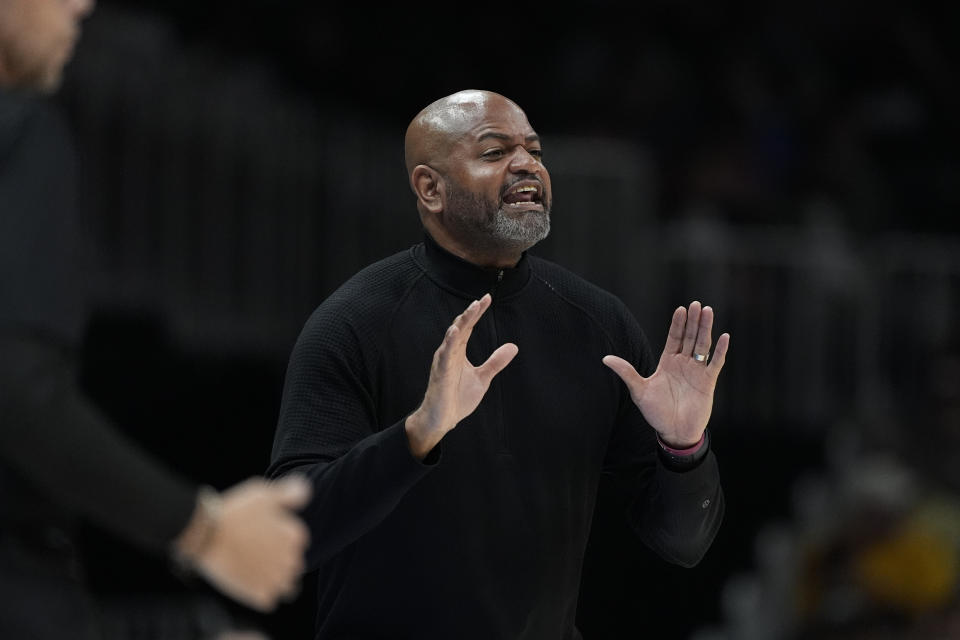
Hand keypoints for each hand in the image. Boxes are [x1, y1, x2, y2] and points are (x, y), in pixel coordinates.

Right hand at [176, 475, 311, 611]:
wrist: (207, 535)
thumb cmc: (235, 511)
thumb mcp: (265, 493)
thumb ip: (290, 493)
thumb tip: (307, 490)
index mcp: (296, 536)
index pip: (296, 541)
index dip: (279, 537)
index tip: (261, 534)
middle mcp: (292, 559)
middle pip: (293, 564)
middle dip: (279, 560)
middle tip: (255, 552)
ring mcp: (277, 579)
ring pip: (287, 585)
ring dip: (275, 579)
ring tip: (254, 570)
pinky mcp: (261, 596)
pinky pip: (269, 599)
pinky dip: (260, 593)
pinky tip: (247, 581)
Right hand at [405, 294, 518, 459]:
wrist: (442, 419)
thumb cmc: (457, 397)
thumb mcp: (483, 378)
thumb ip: (495, 362)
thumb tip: (513, 347)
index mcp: (458, 352)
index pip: (468, 327)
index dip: (477, 313)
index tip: (487, 298)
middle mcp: (449, 352)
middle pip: (460, 327)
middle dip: (470, 313)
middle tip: (481, 300)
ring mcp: (443, 362)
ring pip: (452, 337)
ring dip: (461, 323)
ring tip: (472, 310)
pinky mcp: (440, 374)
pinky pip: (445, 356)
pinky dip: (449, 343)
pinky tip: (455, 332)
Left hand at [602, 301, 729, 446]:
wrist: (674, 432)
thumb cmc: (656, 412)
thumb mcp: (639, 390)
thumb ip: (626, 372)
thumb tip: (605, 358)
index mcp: (668, 362)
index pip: (674, 338)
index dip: (678, 324)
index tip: (681, 309)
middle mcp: (683, 364)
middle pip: (690, 337)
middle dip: (693, 321)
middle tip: (697, 304)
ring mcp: (696, 371)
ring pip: (703, 346)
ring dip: (706, 329)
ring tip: (708, 312)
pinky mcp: (708, 382)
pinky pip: (715, 363)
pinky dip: (720, 351)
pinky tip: (725, 337)